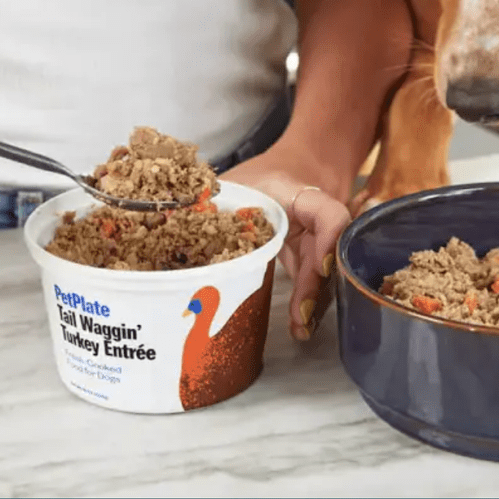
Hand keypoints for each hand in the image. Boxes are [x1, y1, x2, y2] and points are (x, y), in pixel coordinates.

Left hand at [221, 142, 350, 340]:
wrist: (287, 172)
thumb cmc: (257, 178)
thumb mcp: (233, 182)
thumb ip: (209, 200)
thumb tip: (169, 221)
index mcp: (297, 194)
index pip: (328, 215)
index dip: (328, 241)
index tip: (318, 268)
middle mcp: (314, 219)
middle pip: (326, 252)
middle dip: (314, 286)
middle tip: (300, 315)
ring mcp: (316, 240)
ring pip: (323, 271)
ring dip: (313, 300)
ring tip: (299, 326)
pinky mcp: (309, 257)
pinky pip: (312, 279)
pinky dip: (306, 302)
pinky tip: (298, 323)